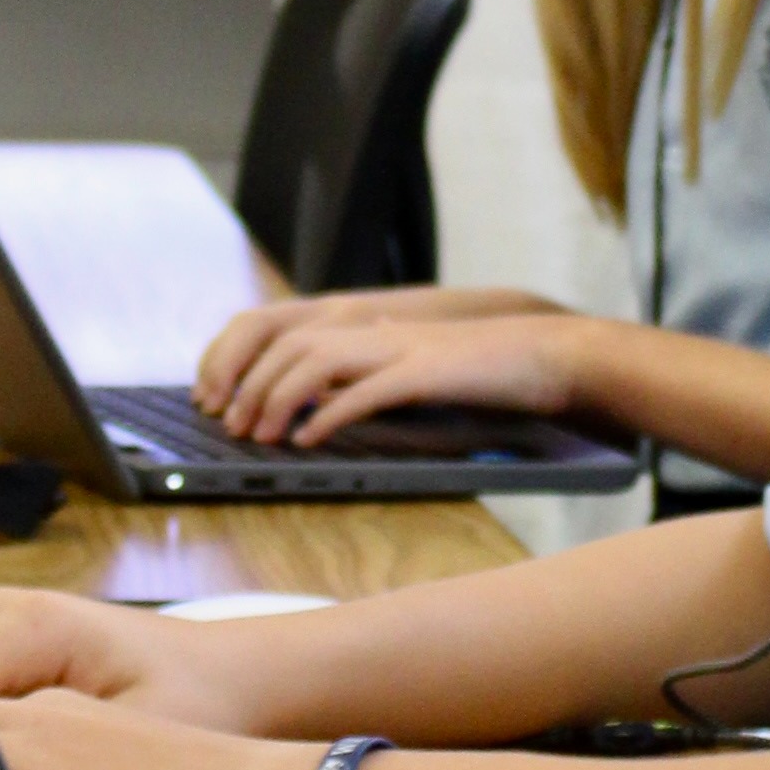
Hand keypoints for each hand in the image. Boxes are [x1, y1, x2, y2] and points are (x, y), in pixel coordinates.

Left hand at [205, 305, 608, 449]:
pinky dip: (330, 415)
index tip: (219, 398)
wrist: (549, 355)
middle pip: (288, 343)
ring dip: (278, 399)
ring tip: (260, 436)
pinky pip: (366, 391)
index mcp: (370, 329)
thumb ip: (367, 380)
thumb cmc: (483, 373)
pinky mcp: (427, 372)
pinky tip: (308, 440)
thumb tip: (319, 406)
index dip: (243, 361)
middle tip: (228, 425)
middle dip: (248, 384)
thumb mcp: (413, 372)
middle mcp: (377, 330)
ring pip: (315, 361)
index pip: (286, 331)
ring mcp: (401, 348)